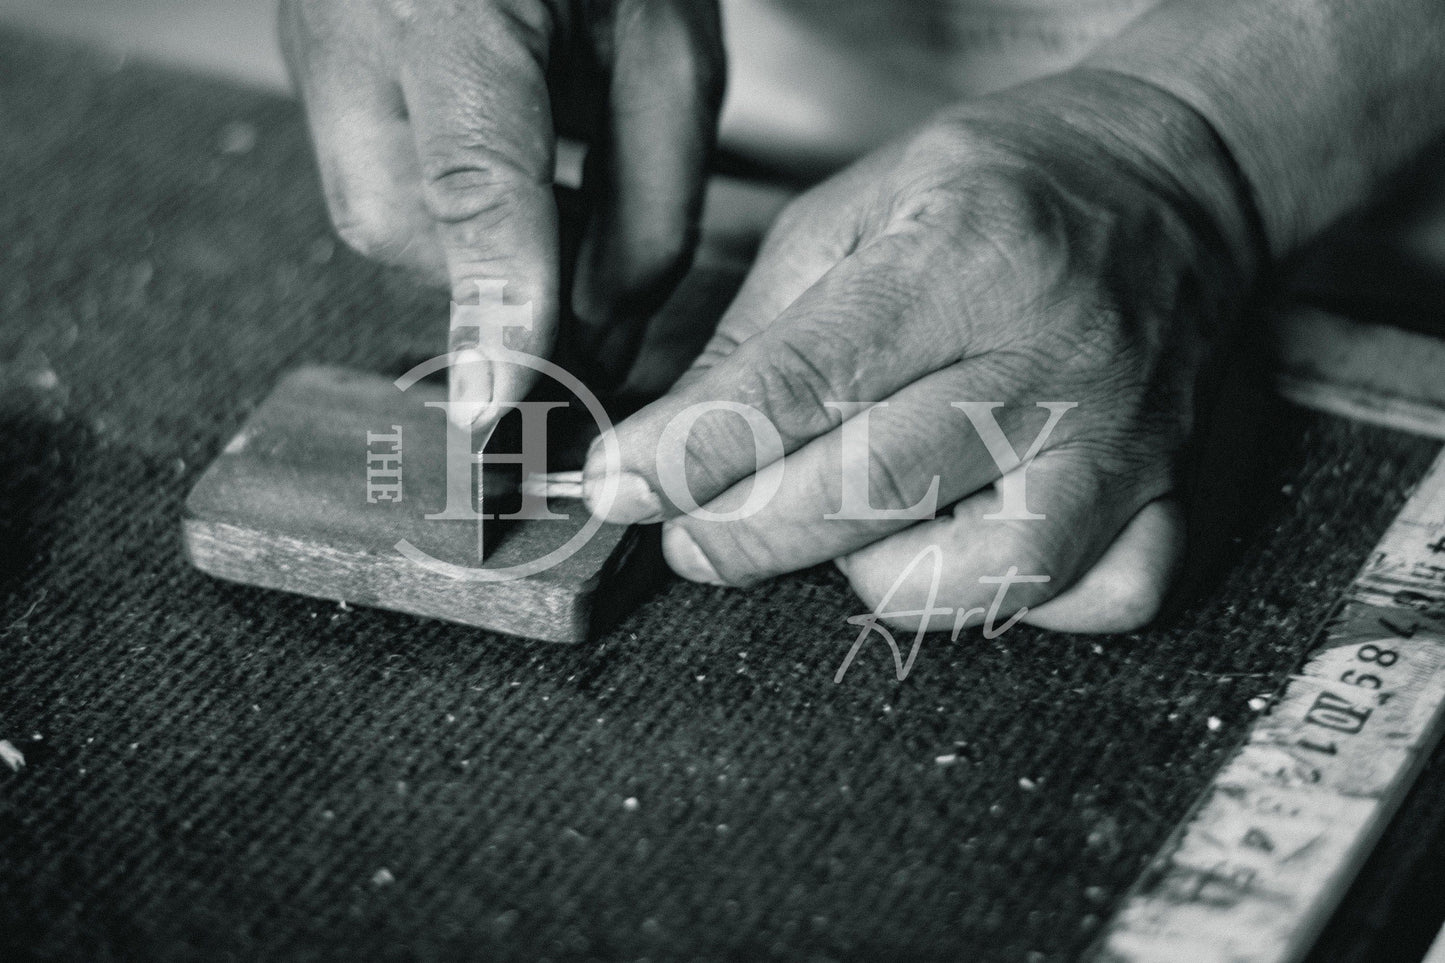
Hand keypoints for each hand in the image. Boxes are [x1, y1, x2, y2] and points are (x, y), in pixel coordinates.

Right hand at [279, 0, 724, 417]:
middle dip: (490, 280)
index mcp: (458, 1)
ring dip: (473, 250)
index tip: (490, 407)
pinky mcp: (315, 55)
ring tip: (560, 210)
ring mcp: (316, 34)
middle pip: (389, 223)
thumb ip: (647, 205)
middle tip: (581, 281)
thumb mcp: (670, 52)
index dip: (486, 303)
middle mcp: (354, 18)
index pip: (469, 178)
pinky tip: (519, 186)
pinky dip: (450, 214)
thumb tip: (601, 338)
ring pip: (373, 213)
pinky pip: (372, 174)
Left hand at [583, 69, 1261, 632]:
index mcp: (961, 259)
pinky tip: (961, 551)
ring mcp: (1120, 439)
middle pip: (872, 492)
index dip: (690, 453)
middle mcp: (1049, 358)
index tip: (618, 488)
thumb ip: (760, 331)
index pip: (800, 385)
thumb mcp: (854, 210)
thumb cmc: (1001, 186)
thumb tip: (672, 445)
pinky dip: (1012, 605)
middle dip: (745, 533)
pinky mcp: (1171, 492)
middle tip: (690, 534)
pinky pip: (1096, 600)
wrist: (1175, 180)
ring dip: (872, 579)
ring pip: (980, 576)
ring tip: (838, 531)